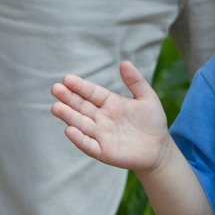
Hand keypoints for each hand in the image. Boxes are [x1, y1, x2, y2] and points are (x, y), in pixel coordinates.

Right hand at [51, 61, 169, 172]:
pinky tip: (69, 130)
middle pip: (81, 106)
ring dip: (68, 116)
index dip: (80, 86)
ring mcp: (100, 134)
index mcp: (110, 102)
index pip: (91, 93)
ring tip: (56, 107)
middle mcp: (101, 118)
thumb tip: (125, 62)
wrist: (159, 148)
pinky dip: (79, 138)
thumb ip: (135, 81)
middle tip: (55, 89)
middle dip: (68, 98)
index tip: (67, 78)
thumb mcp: (147, 97)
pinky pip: (88, 144)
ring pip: (81, 124)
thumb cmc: (152, 121)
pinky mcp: (103, 151)